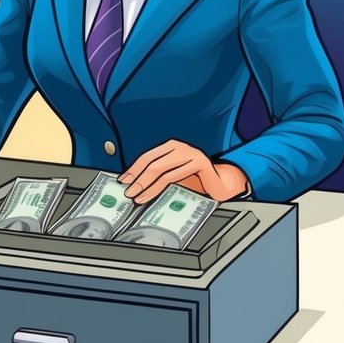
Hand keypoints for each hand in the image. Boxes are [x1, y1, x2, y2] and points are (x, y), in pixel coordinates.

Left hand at [118, 139, 248, 202]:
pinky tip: (151, 194)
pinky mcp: (199, 163)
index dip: (134, 168)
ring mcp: (190, 153)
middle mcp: (179, 147)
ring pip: (160, 169)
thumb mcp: (173, 173)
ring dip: (145, 185)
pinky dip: (159, 187)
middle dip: (137, 178)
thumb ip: (158, 173)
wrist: (219, 183)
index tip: (124, 180)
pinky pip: (174, 175)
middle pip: (152, 162)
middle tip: (128, 191)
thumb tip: (134, 182)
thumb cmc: (195, 178)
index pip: (147, 156)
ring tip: (137, 196)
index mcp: (171, 146)